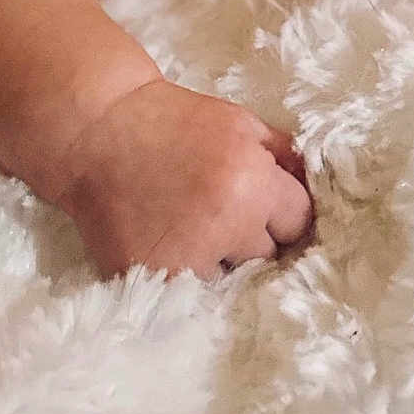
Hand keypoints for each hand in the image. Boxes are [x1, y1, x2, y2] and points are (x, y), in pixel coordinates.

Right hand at [55, 77, 313, 279]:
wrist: (98, 131)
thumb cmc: (175, 121)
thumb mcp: (240, 123)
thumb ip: (283, 156)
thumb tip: (315, 186)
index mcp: (253, 184)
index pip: (299, 222)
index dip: (286, 212)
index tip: (268, 206)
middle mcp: (225, 227)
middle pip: (268, 256)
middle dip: (255, 237)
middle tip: (225, 213)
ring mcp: (185, 259)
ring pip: (229, 279)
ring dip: (219, 260)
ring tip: (193, 228)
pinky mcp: (147, 279)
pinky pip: (186, 293)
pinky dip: (183, 275)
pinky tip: (169, 243)